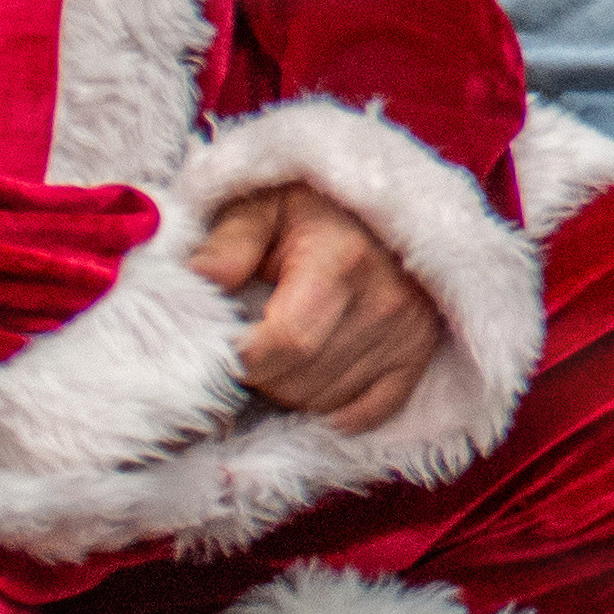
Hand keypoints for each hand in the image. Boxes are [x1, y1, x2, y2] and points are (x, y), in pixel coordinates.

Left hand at [190, 182, 444, 433]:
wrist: (379, 200)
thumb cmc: (307, 207)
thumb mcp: (260, 207)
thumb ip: (228, 245)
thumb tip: (193, 282)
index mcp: (342, 259)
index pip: (287, 343)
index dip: (241, 358)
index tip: (223, 344)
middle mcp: (385, 300)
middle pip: (299, 381)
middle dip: (260, 374)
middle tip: (251, 341)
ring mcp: (408, 331)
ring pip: (325, 402)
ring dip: (291, 389)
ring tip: (282, 349)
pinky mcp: (420, 352)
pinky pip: (368, 413)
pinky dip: (333, 409)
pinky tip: (314, 378)